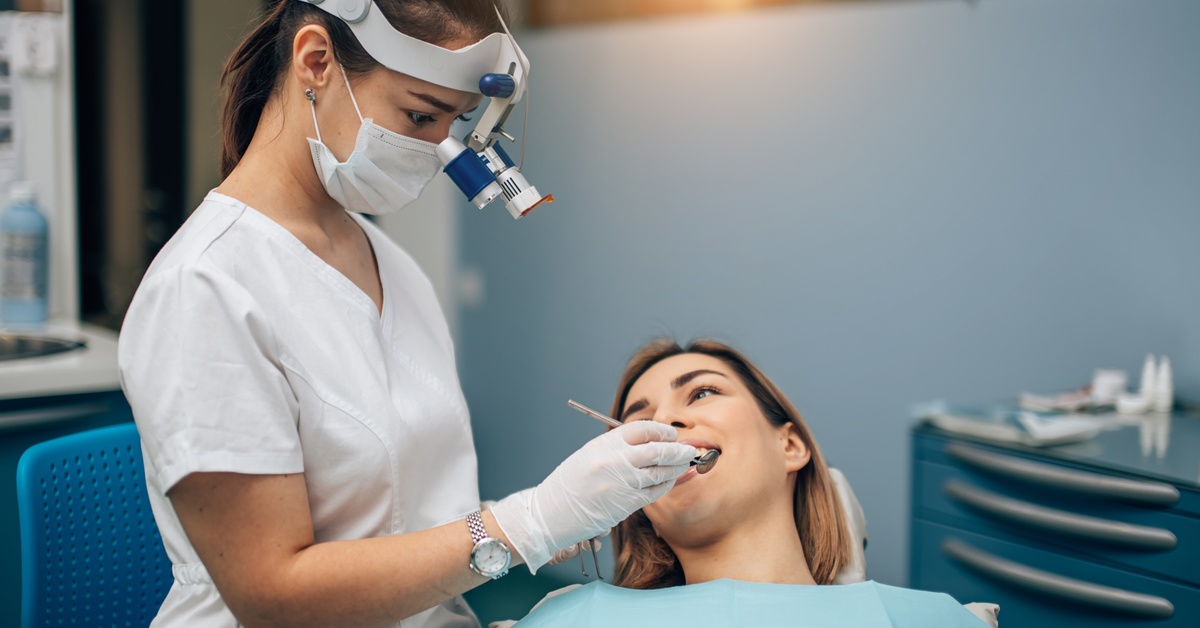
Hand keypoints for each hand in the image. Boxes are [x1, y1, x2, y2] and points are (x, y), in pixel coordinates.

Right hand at [490, 421, 695, 571]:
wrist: (549, 513)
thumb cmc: (569, 485)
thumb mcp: (589, 455)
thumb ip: (617, 447)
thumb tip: (648, 442)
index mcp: (604, 444)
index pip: (642, 429)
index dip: (661, 431)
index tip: (670, 434)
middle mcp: (614, 460)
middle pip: (657, 449)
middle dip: (677, 449)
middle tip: (688, 449)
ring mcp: (621, 483)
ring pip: (660, 471)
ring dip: (677, 467)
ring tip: (686, 463)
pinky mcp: (625, 504)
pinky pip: (655, 492)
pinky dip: (666, 484)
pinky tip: (671, 480)